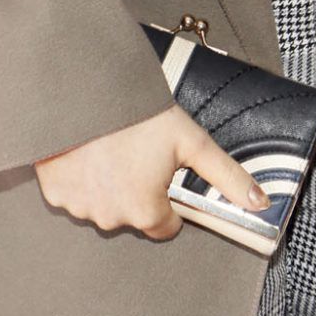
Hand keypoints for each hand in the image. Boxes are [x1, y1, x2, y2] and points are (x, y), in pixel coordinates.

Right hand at [34, 103, 268, 238]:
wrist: (86, 90)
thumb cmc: (140, 115)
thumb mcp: (192, 141)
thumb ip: (226, 177)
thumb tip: (261, 203)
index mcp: (146, 211)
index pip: (165, 225)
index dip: (169, 198)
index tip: (165, 173)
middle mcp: (111, 218)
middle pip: (134, 214)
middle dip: (139, 190)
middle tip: (138, 153)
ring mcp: (79, 208)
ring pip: (104, 205)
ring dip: (109, 185)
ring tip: (114, 148)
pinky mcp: (55, 194)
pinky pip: (75, 194)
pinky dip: (82, 179)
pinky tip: (89, 152)